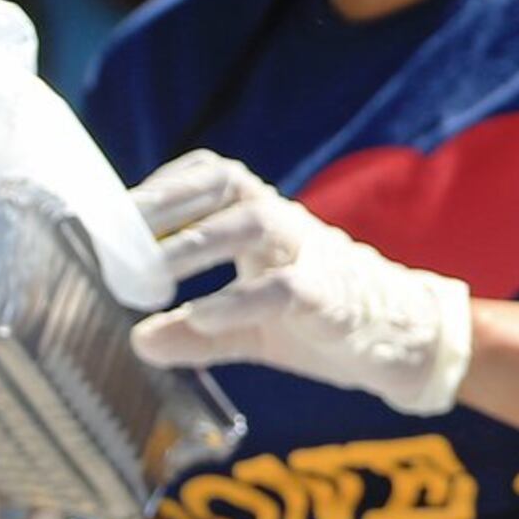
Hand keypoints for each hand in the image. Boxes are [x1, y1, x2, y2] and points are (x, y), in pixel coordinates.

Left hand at [125, 150, 472, 415]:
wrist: (406, 340)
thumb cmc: (322, 320)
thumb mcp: (248, 328)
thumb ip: (194, 332)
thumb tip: (138, 342)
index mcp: (266, 219)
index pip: (210, 176)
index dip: (161, 187)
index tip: (112, 213)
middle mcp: (286, 225)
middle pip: (227, 186)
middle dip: (167, 204)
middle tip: (113, 238)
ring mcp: (312, 256)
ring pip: (255, 224)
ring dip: (197, 243)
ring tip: (150, 275)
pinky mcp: (332, 298)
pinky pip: (285, 287)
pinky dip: (240, 299)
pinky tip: (202, 316)